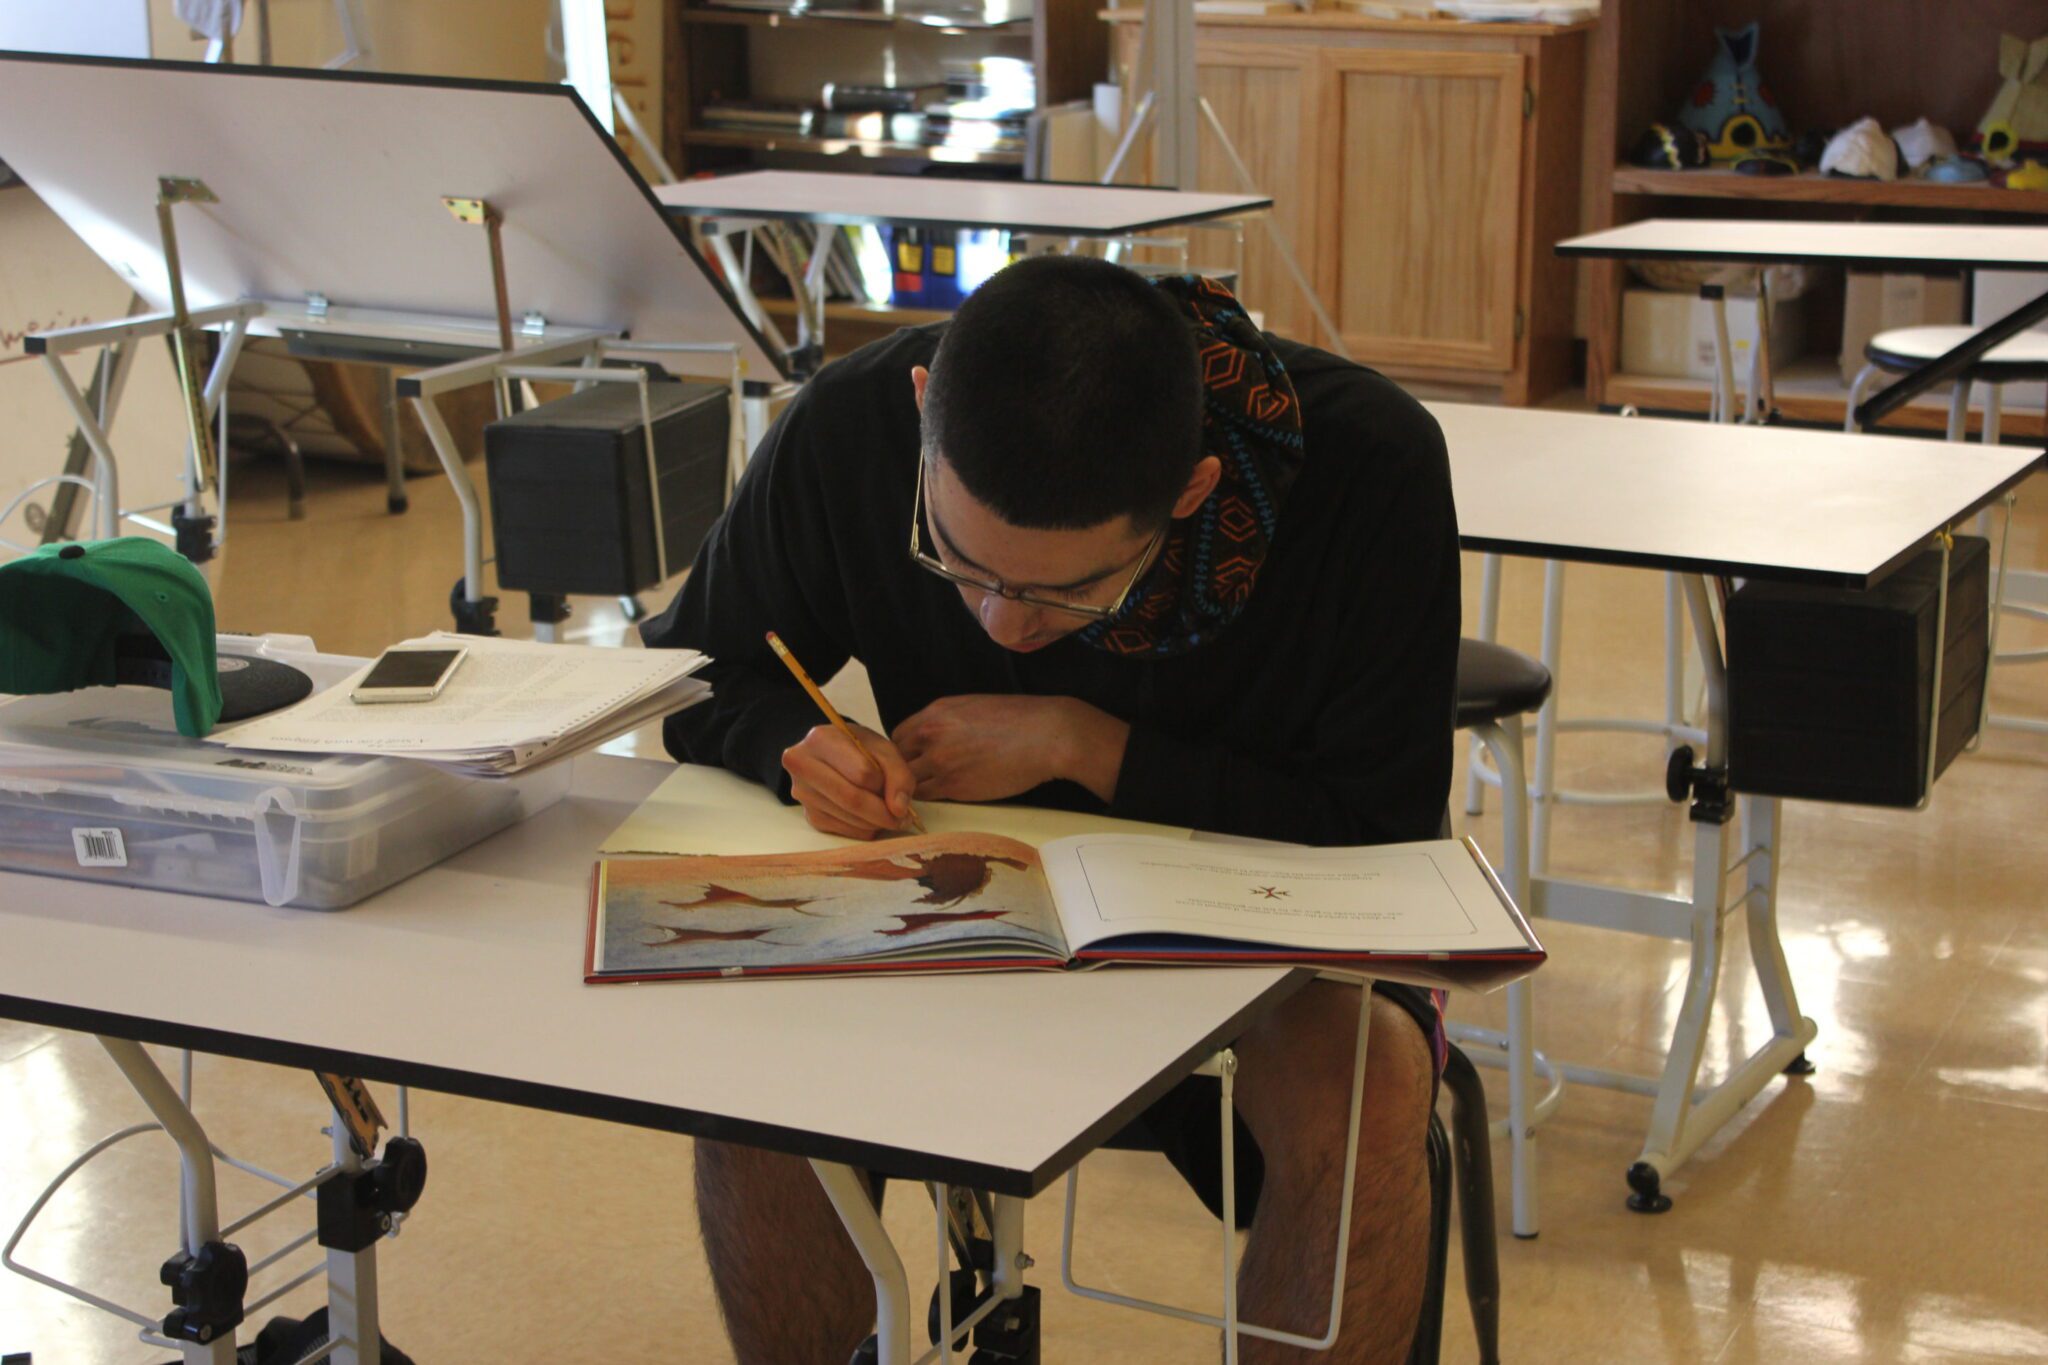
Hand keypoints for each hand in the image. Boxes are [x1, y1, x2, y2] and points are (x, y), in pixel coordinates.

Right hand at [781, 724, 917, 838]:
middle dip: (884, 813)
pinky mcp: (809, 816)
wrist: (832, 756)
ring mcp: (803, 794)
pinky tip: (870, 817)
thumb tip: (899, 810)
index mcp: (821, 739)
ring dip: (876, 823)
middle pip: (852, 800)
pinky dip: (865, 829)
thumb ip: (898, 774)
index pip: (862, 772)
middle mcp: (802, 766)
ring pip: (849, 818)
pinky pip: (845, 831)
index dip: (885, 783)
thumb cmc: (858, 748)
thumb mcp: (883, 749)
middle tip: (903, 818)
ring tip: (889, 814)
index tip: (895, 786)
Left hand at [892, 695, 1128, 803]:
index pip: (897, 736)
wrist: (1047, 735)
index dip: (901, 750)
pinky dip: (928, 799)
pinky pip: (926, 796)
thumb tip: (933, 736)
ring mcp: (941, 762)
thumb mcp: (973, 706)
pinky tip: (938, 798)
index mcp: (936, 712)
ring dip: (912, 788)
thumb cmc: (1019, 719)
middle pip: (895, 759)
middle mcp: (932, 735)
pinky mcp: (955, 786)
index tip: (911, 759)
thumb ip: (946, 721)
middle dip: (902, 770)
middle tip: (913, 780)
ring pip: (907, 782)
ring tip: (922, 794)